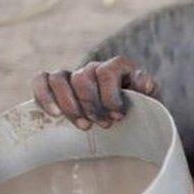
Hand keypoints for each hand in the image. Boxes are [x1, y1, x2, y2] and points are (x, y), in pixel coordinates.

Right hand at [31, 55, 158, 130]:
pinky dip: (44, 96)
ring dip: (70, 105)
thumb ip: (149, 91)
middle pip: (82, 78)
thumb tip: (144, 82)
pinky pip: (41, 80)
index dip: (109, 97)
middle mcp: (95, 67)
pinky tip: (55, 115)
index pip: (105, 72)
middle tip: (104, 125)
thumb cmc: (143, 115)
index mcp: (119, 67)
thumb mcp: (152, 104)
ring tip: (84, 126)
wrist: (132, 126)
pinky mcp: (58, 87)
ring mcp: (75, 76)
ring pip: (59, 78)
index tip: (117, 116)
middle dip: (91, 106)